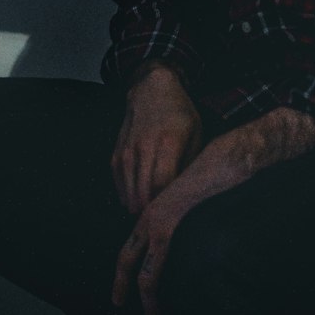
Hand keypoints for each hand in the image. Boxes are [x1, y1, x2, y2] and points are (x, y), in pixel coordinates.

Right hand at [110, 65, 203, 214]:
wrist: (153, 89)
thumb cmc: (181, 114)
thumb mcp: (196, 134)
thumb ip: (191, 162)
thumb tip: (187, 191)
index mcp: (169, 143)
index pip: (163, 181)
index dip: (165, 202)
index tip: (170, 216)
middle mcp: (146, 146)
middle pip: (144, 186)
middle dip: (149, 209)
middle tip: (156, 225)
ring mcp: (129, 147)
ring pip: (128, 183)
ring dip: (134, 203)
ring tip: (142, 218)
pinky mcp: (118, 148)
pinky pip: (117, 176)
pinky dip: (122, 191)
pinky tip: (129, 201)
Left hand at [111, 133, 248, 314]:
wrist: (224, 159)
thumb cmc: (216, 178)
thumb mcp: (194, 202)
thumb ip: (185, 221)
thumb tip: (188, 242)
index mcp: (156, 210)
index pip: (134, 244)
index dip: (127, 266)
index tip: (125, 284)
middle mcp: (150, 216)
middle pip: (126, 258)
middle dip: (121, 284)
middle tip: (119, 303)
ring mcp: (158, 222)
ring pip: (144, 271)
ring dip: (147, 299)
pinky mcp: (169, 227)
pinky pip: (156, 267)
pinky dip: (155, 291)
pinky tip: (163, 304)